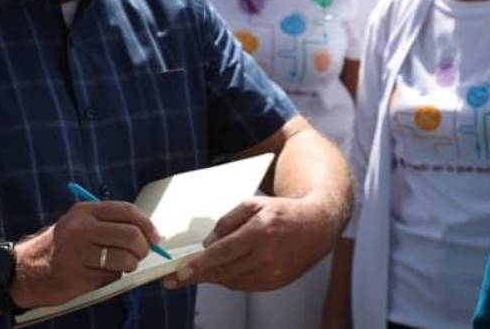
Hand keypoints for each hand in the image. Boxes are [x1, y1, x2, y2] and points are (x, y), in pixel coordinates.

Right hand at [10, 201, 158, 308]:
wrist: (26, 270)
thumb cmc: (62, 246)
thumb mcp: (81, 224)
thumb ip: (110, 223)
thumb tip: (148, 232)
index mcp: (84, 211)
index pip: (127, 211)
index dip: (146, 224)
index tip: (155, 236)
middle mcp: (81, 228)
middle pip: (130, 235)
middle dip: (142, 247)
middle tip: (141, 254)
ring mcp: (78, 253)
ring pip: (125, 258)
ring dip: (130, 265)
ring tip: (121, 265)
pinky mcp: (78, 276)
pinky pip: (111, 276)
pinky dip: (113, 276)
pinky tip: (100, 273)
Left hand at [162, 195, 337, 291]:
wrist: (316, 227)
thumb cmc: (282, 212)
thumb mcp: (253, 204)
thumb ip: (227, 222)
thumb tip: (208, 244)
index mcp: (260, 231)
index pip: (223, 252)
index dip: (199, 264)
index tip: (180, 272)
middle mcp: (266, 255)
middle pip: (223, 270)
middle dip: (196, 275)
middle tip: (173, 279)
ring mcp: (271, 272)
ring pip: (231, 280)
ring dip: (211, 276)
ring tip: (196, 272)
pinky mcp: (274, 283)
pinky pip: (243, 285)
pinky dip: (229, 278)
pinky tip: (221, 270)